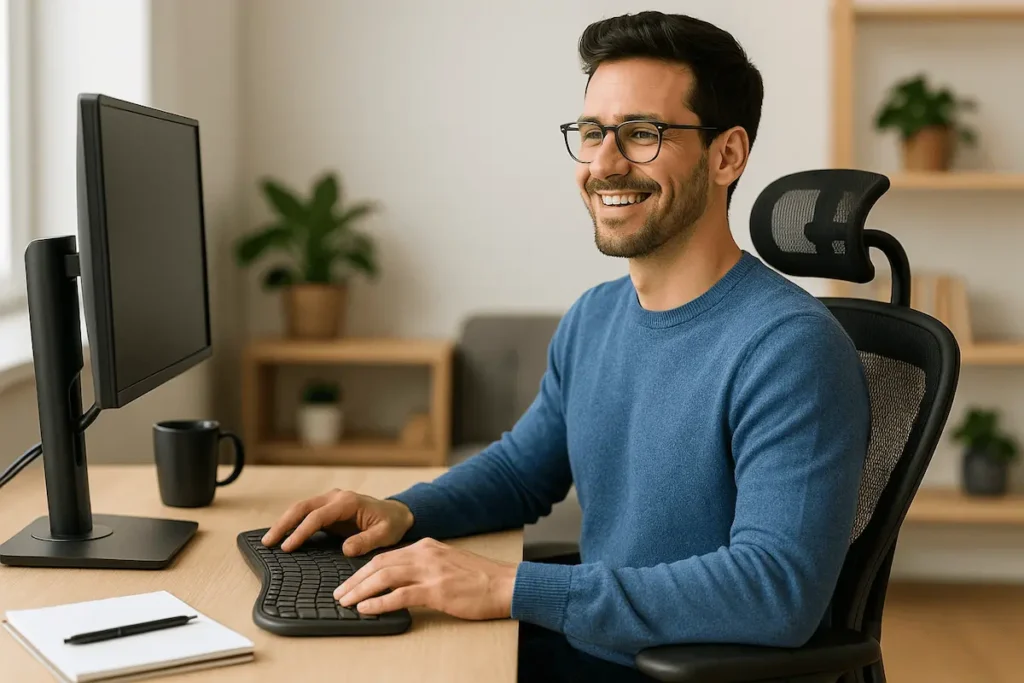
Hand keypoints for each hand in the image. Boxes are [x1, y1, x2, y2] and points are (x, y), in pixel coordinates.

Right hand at [261, 488, 413, 554]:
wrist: (397, 514)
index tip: (288, 547)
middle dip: (283, 524)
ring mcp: (330, 501)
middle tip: (268, 542)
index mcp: (348, 503)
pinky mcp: (328, 509)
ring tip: (269, 540)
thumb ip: (366, 541)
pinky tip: (282, 536)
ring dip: (284, 522)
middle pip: (303, 508)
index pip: (318, 516)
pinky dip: (292, 523)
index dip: (301, 531)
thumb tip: (345, 549)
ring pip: (301, 508)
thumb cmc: (392, 524)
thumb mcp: (385, 534)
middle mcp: (336, 498)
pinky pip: (306, 514)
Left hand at [333, 538, 517, 619]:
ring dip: (360, 590)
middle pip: (379, 564)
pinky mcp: (436, 590)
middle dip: (355, 579)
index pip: (387, 555)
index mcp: (427, 546)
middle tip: (339, 593)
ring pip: (384, 577)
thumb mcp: (449, 563)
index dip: (364, 569)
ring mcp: (430, 571)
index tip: (350, 581)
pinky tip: (367, 609)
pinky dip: (379, 602)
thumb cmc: (481, 578)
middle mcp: (425, 554)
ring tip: (346, 602)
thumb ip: (426, 566)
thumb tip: (402, 580)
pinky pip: (400, 595)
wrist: (506, 584)